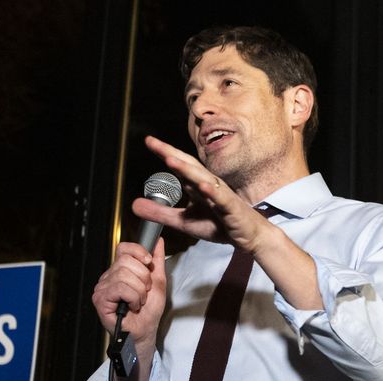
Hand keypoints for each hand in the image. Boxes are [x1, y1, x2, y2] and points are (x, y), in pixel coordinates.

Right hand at [91, 238, 165, 346]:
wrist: (145, 332)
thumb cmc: (149, 311)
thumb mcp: (158, 282)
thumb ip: (157, 261)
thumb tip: (158, 241)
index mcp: (120, 271)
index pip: (123, 248)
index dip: (138, 252)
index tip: (149, 263)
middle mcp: (108, 277)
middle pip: (126, 261)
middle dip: (143, 277)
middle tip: (144, 292)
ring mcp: (102, 288)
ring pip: (124, 275)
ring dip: (139, 291)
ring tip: (139, 302)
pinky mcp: (100, 299)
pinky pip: (120, 288)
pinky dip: (133, 298)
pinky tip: (132, 306)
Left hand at [132, 135, 276, 254]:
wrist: (249, 236)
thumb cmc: (220, 225)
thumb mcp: (184, 221)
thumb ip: (160, 213)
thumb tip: (134, 204)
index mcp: (198, 185)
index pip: (179, 166)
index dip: (164, 153)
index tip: (149, 141)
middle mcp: (209, 184)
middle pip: (188, 166)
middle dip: (171, 154)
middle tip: (153, 143)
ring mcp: (221, 195)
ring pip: (203, 179)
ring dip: (187, 169)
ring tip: (171, 160)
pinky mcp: (232, 208)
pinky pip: (222, 199)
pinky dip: (213, 192)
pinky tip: (203, 186)